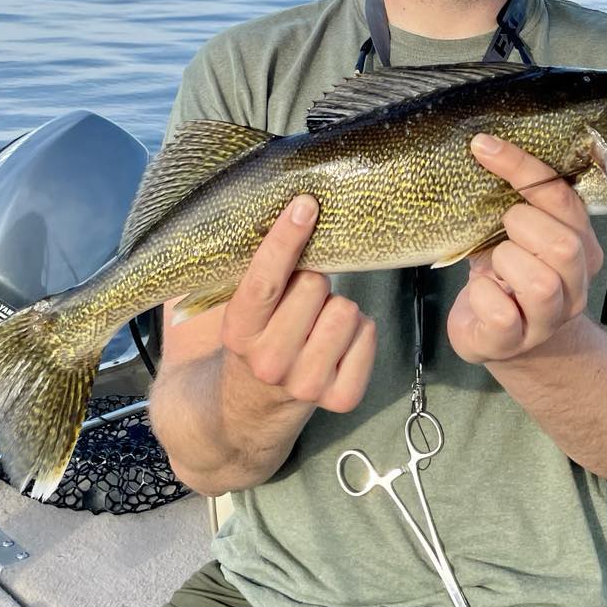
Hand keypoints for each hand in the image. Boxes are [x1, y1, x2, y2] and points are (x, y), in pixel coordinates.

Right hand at [221, 195, 376, 412]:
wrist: (254, 402)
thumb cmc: (256, 334)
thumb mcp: (237, 305)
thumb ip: (251, 265)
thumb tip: (287, 206)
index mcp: (237, 333)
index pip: (264, 281)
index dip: (286, 238)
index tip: (305, 204)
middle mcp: (270, 363)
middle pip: (315, 286)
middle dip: (313, 281)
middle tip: (302, 297)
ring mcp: (307, 385)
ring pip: (346, 310)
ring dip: (337, 306)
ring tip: (319, 320)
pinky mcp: (342, 397)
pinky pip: (369, 333)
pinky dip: (360, 330)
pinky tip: (337, 341)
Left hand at [446, 133, 603, 364]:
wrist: (505, 339)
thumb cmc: (509, 273)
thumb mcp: (520, 235)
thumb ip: (520, 202)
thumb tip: (485, 147)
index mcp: (582, 248)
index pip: (563, 199)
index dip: (521, 168)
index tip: (483, 146)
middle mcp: (574, 286)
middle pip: (564, 245)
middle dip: (521, 225)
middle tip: (502, 228)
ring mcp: (548, 319)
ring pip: (540, 284)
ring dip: (504, 261)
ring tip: (493, 264)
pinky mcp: (514, 343)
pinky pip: (502, 314)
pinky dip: (481, 294)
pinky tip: (480, 290)